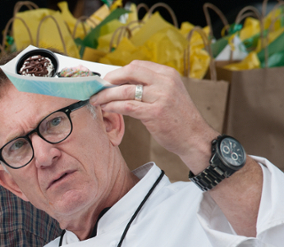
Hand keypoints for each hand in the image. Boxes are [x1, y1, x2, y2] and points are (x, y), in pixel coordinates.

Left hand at [90, 60, 217, 168]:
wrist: (193, 136)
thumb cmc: (178, 117)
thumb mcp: (168, 93)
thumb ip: (150, 86)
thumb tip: (122, 84)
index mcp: (167, 74)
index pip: (137, 65)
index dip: (118, 72)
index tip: (107, 81)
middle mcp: (165, 82)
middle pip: (130, 72)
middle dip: (110, 80)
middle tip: (98, 89)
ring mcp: (160, 97)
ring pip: (125, 90)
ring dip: (106, 95)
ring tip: (96, 101)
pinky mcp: (155, 113)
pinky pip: (128, 106)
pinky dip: (113, 106)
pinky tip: (106, 108)